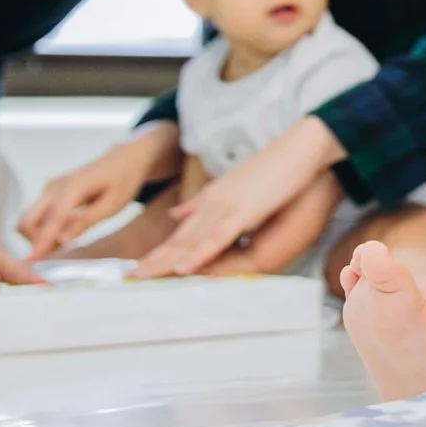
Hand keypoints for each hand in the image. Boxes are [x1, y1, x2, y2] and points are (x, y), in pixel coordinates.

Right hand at [19, 124, 177, 259]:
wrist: (123, 161)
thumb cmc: (122, 181)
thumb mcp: (112, 205)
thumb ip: (86, 221)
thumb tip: (61, 239)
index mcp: (73, 186)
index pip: (51, 220)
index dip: (41, 243)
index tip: (32, 263)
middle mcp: (54, 186)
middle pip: (27, 220)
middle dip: (36, 241)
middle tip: (60, 251)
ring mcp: (50, 188)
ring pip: (30, 220)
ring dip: (42, 236)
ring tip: (70, 239)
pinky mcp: (50, 193)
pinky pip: (39, 216)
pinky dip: (46, 229)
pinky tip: (67, 232)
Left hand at [132, 117, 343, 277]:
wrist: (298, 147)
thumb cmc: (273, 168)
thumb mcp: (231, 187)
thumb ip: (202, 202)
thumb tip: (178, 214)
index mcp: (210, 202)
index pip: (180, 235)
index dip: (158, 253)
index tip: (138, 270)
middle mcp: (211, 204)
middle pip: (177, 240)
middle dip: (152, 261)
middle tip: (128, 279)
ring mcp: (225, 207)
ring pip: (190, 241)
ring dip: (166, 260)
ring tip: (142, 278)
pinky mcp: (243, 211)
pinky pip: (217, 237)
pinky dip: (200, 254)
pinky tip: (183, 269)